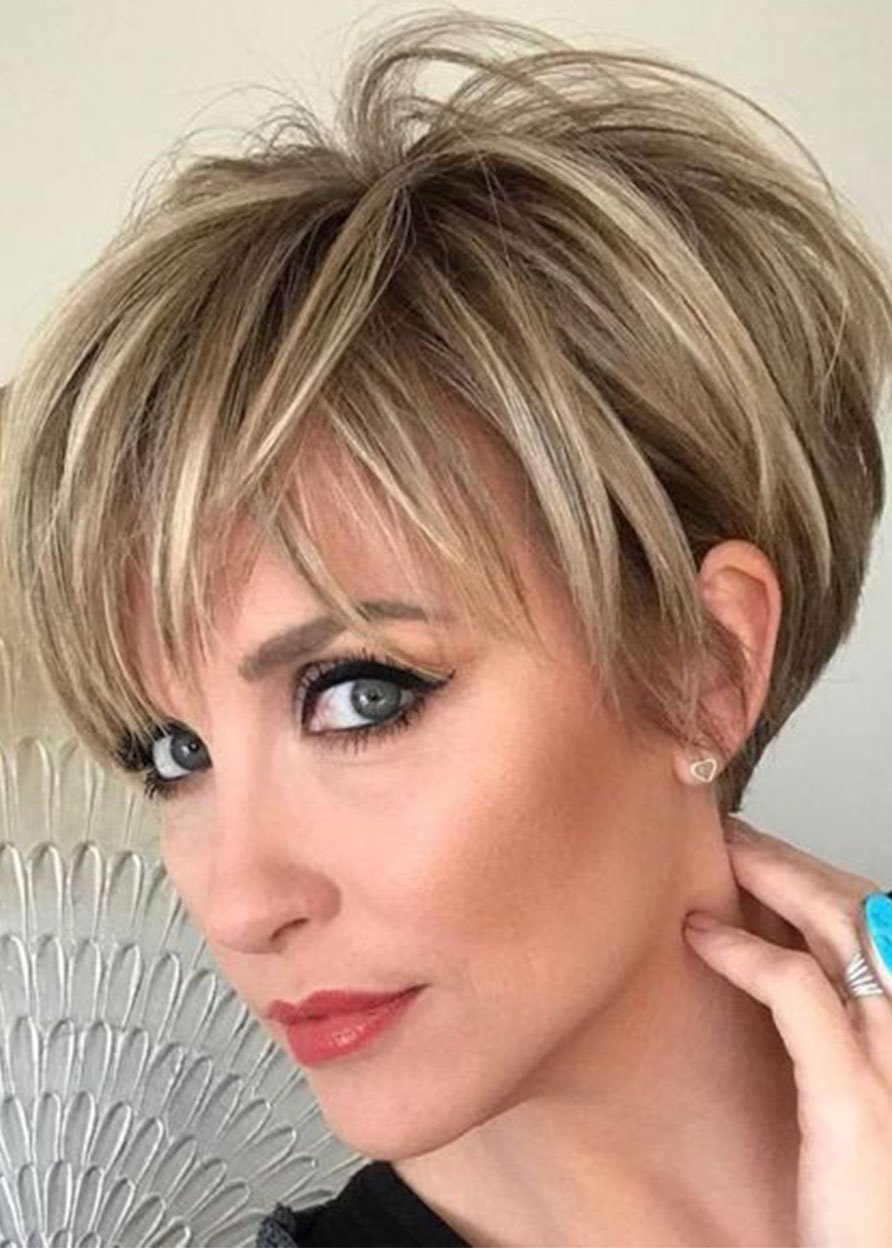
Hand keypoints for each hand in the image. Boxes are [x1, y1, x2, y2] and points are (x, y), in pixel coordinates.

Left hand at [683, 817, 891, 1246]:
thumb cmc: (864, 1196)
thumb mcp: (857, 1089)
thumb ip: (833, 1025)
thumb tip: (780, 960)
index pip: (877, 917)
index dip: (821, 874)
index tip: (767, 850)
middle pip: (859, 909)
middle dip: (795, 860)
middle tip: (735, 832)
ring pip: (838, 928)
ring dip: (772, 878)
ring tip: (718, 855)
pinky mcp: (853, 1102)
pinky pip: (797, 995)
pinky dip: (746, 952)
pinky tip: (701, 935)